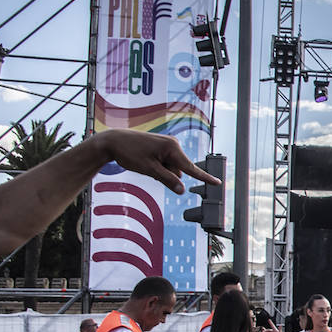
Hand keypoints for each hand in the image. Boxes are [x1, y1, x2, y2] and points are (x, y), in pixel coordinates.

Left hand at [90, 129, 219, 194]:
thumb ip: (168, 180)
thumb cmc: (130, 153)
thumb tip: (182, 190)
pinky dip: (158, 166)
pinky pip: (165, 163)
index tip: (218, 183)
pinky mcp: (162, 147)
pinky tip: (145, 160)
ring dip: (161, 171)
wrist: (113, 141)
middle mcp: (173, 144)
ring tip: (144, 163)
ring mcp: (167, 145)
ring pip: (171, 168)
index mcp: (172, 148)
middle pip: (178, 170)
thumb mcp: (149, 170)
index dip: (204, 177)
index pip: (191, 168)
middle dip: (167, 175)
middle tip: (148, 168)